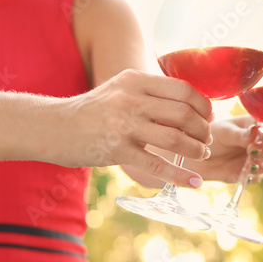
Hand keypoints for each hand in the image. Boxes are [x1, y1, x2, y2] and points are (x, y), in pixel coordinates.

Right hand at [65, 69, 213, 186]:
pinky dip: (180, 175)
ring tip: (201, 155)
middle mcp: (131, 99)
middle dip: (203, 130)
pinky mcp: (116, 151)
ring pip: (174, 139)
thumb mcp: (122, 87)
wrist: (54, 126)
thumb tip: (191, 103)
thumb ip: (152, 92)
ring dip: (195, 150)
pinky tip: (194, 181)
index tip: (209, 117)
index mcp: (136, 80)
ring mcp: (123, 126)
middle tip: (207, 140)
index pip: (183, 90)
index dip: (203, 105)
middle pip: (183, 114)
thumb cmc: (94, 109)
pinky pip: (156, 165)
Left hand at [182, 116, 262, 182]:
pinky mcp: (250, 173)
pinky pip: (259, 176)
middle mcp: (261, 141)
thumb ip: (241, 134)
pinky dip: (255, 174)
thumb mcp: (224, 132)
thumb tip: (257, 130)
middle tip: (251, 149)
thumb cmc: (211, 136)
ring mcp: (257, 158)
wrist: (196, 157)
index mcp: (258, 124)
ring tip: (249, 161)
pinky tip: (246, 171)